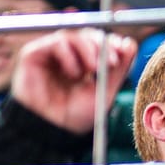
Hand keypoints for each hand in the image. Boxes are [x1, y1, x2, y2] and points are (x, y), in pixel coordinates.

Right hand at [10, 28, 137, 134]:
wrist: (51, 130)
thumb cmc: (75, 115)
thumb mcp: (104, 90)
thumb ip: (118, 68)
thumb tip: (130, 44)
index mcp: (83, 63)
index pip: (99, 42)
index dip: (112, 42)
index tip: (124, 50)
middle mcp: (66, 56)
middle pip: (86, 34)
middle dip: (102, 44)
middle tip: (112, 60)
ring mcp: (49, 54)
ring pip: (72, 35)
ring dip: (88, 49)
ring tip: (92, 69)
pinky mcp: (34, 54)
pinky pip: (56, 42)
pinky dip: (69, 54)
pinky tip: (73, 74)